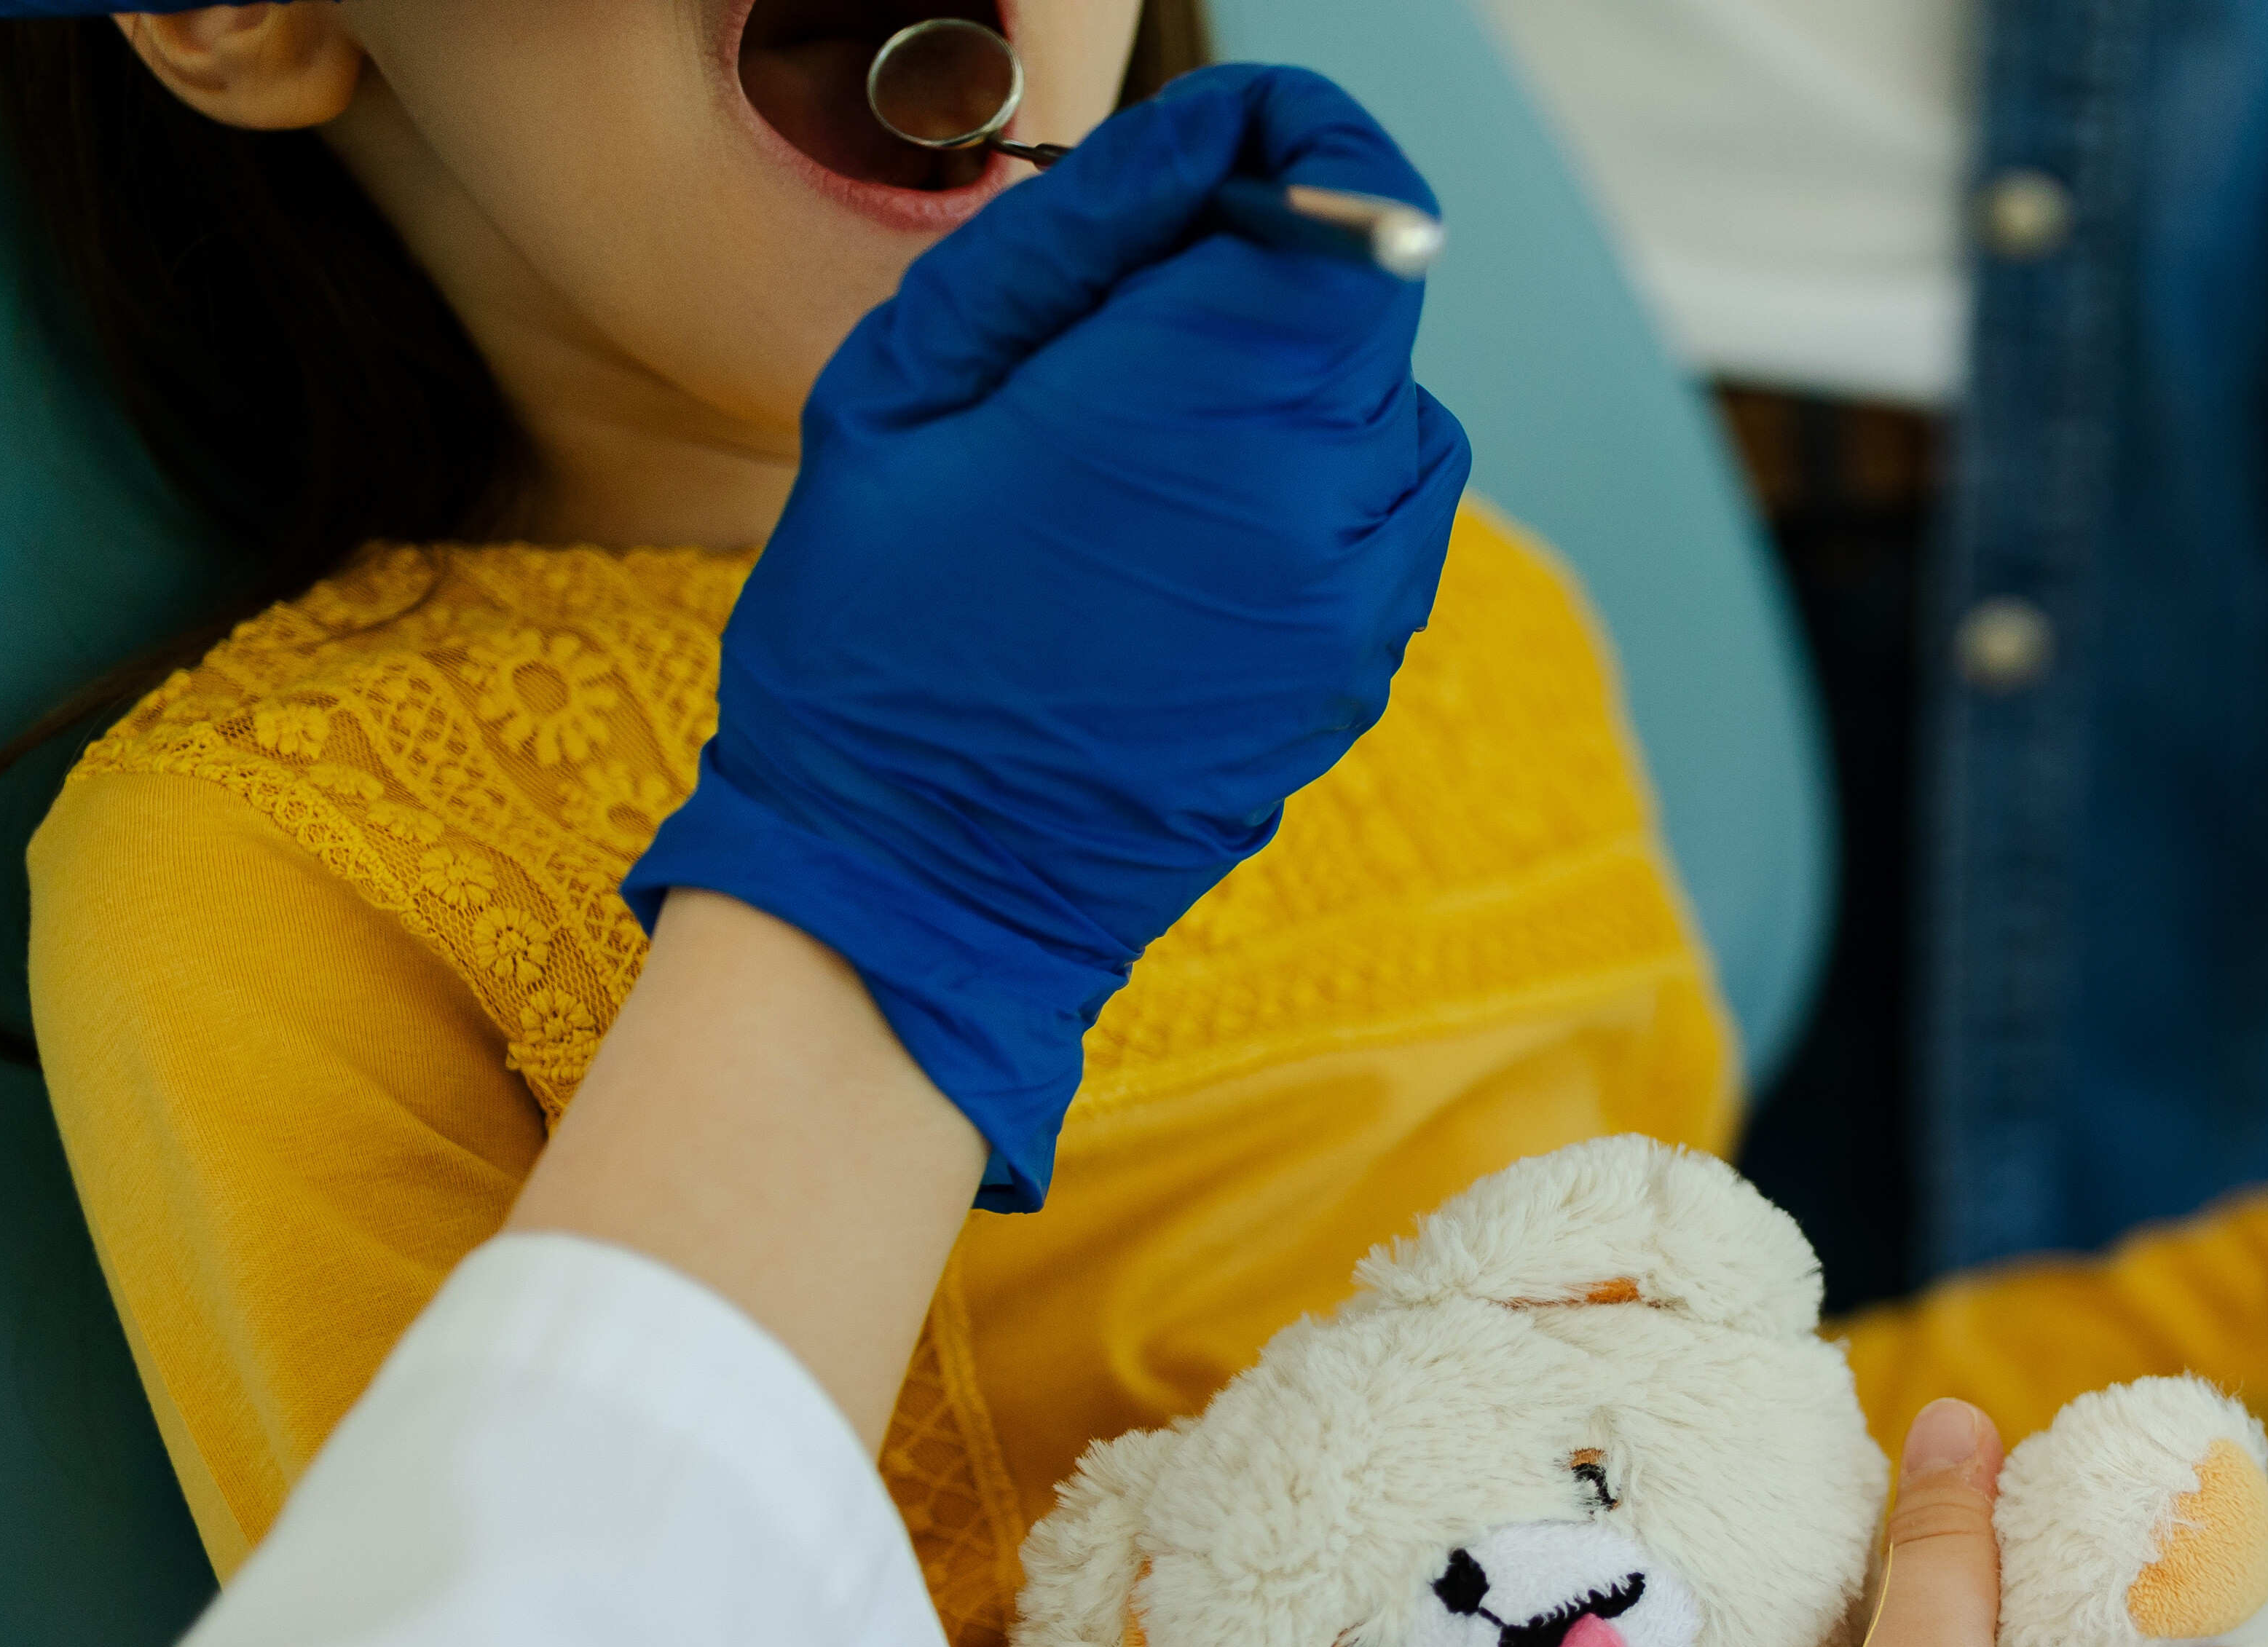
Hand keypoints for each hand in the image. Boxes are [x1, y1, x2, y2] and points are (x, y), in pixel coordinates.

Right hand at [629, 66, 1468, 1210]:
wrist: (915, 882)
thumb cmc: (873, 627)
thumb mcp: (913, 385)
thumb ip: (1076, 240)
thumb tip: (1206, 143)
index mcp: (1201, 408)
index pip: (1351, 211)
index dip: (1302, 159)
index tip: (1228, 161)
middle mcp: (1318, 502)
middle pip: (1374, 309)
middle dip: (1279, 276)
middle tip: (1138, 316)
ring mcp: (1359, 602)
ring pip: (1394, 416)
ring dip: (1303, 389)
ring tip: (1154, 440)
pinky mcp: (1361, 672)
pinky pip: (1389, 525)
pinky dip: (1319, 490)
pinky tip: (1190, 534)